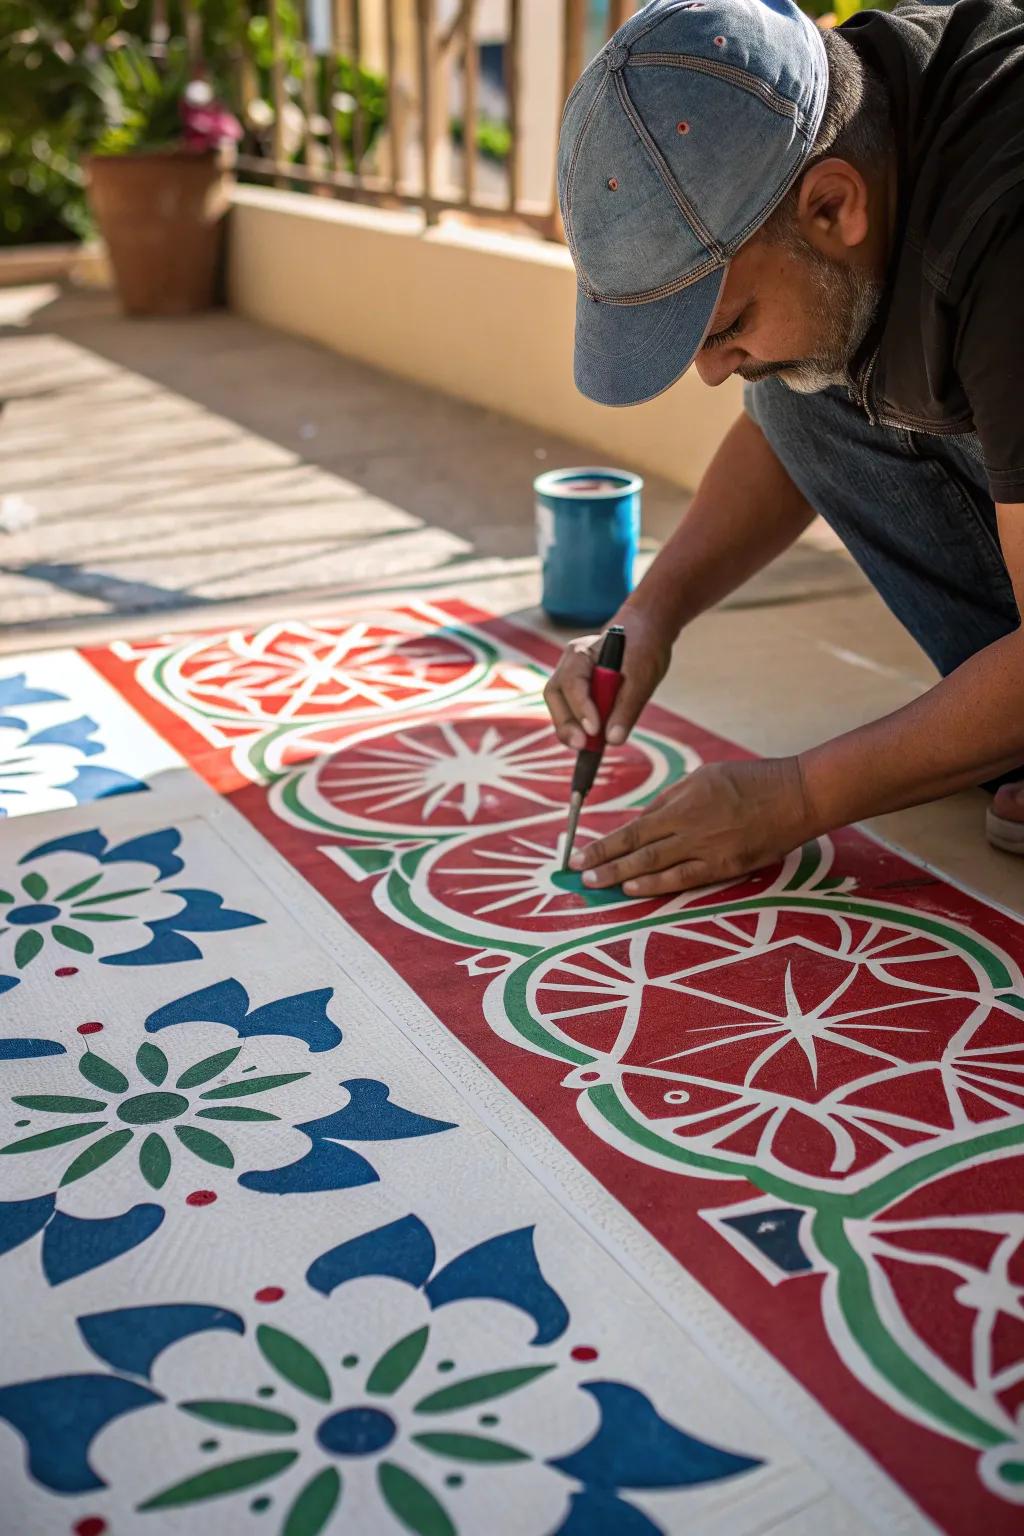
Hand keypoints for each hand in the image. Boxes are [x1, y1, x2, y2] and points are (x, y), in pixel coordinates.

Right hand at [543, 609, 671, 750]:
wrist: (644, 633)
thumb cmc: (644, 648)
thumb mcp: (643, 677)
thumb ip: (627, 707)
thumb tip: (613, 740)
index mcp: (582, 652)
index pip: (573, 682)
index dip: (581, 708)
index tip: (594, 731)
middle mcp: (569, 664)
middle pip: (555, 696)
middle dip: (566, 724)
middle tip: (583, 746)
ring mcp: (570, 677)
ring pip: (559, 705)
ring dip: (570, 729)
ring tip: (588, 749)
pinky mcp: (577, 691)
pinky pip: (570, 710)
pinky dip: (579, 727)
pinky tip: (592, 743)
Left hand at [568, 757, 814, 894]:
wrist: (796, 796)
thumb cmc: (751, 780)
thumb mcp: (704, 776)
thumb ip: (672, 799)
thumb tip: (644, 820)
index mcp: (683, 800)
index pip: (634, 827)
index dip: (605, 843)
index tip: (579, 853)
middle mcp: (690, 825)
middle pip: (638, 848)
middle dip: (605, 862)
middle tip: (578, 875)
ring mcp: (708, 848)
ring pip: (656, 866)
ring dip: (622, 877)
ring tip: (597, 886)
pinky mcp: (726, 866)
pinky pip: (685, 879)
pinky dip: (656, 885)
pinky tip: (634, 890)